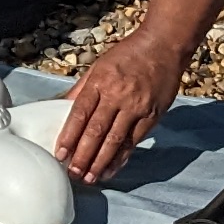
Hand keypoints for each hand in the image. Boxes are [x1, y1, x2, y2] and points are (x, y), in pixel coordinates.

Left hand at [48, 30, 182, 185]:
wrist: (164, 45)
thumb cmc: (128, 54)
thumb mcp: (98, 66)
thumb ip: (80, 89)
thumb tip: (60, 107)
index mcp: (100, 82)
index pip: (80, 114)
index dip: (69, 136)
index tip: (60, 154)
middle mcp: (118, 95)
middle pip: (96, 131)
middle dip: (83, 155)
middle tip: (73, 173)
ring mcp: (136, 107)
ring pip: (115, 140)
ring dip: (101, 162)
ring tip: (90, 177)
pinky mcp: (152, 115)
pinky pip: (134, 141)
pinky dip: (121, 157)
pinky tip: (111, 169)